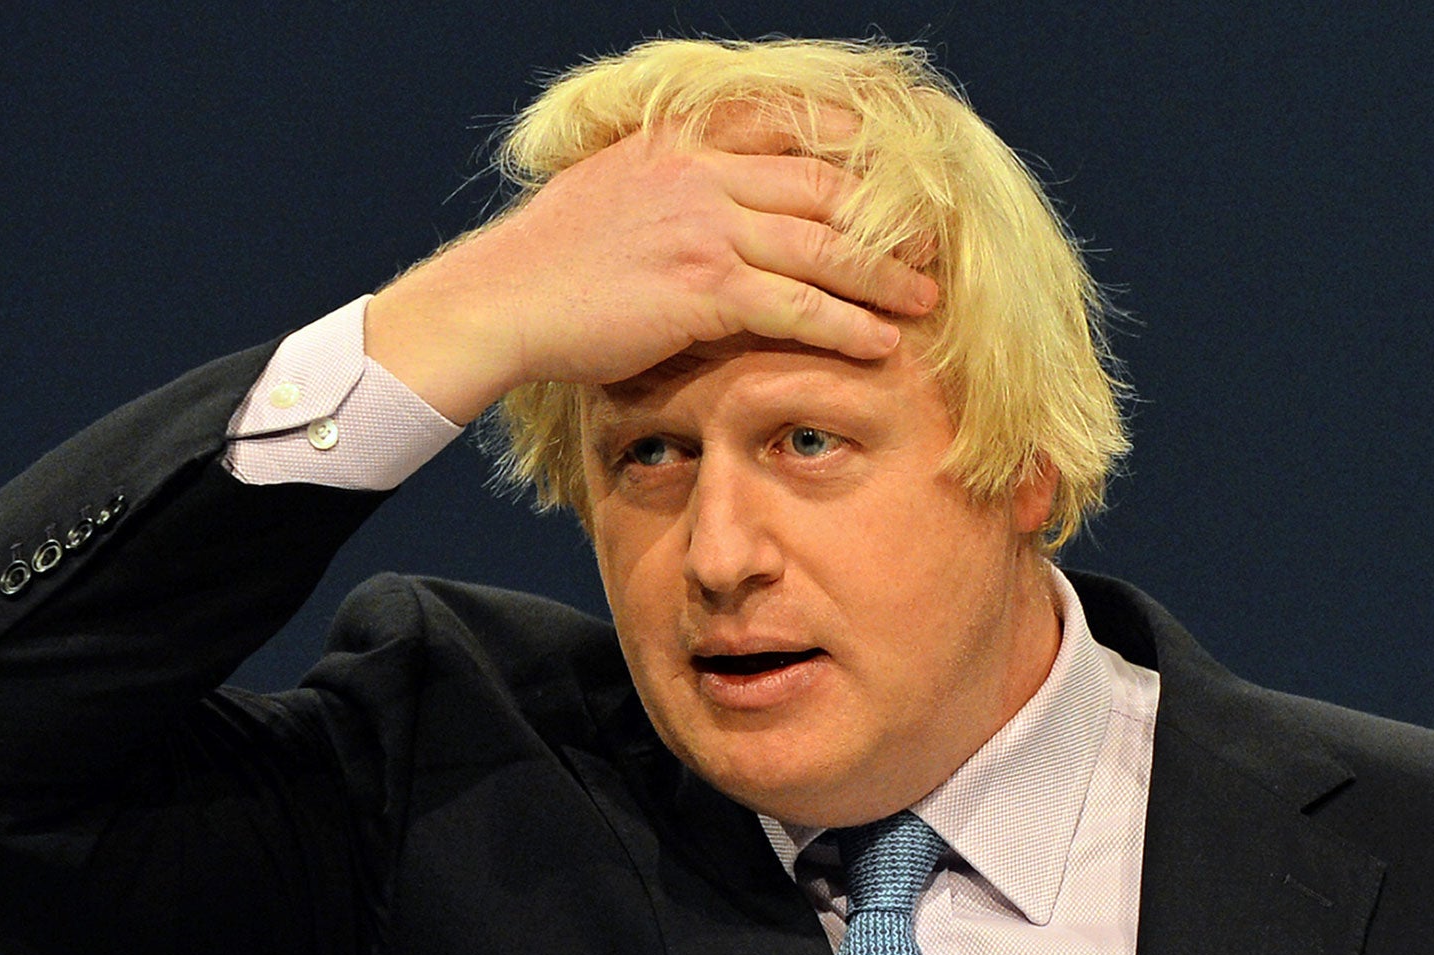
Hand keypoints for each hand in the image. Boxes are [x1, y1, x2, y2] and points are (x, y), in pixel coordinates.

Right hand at [364, 120, 938, 421]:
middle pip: (824, 186)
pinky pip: (798, 305)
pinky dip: (846, 325)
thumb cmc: (549, 263)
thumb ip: (667, 186)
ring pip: (822, 245)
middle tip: (932, 244)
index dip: (853, 152)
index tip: (898, 176)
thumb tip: (704, 205)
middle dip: (886, 217)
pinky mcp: (703, 286)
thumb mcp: (610, 192)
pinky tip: (880, 344)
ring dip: (883, 275)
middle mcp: (703, 173)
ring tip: (926, 300)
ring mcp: (705, 226)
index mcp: (683, 143)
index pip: (791, 131)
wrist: (500, 300)